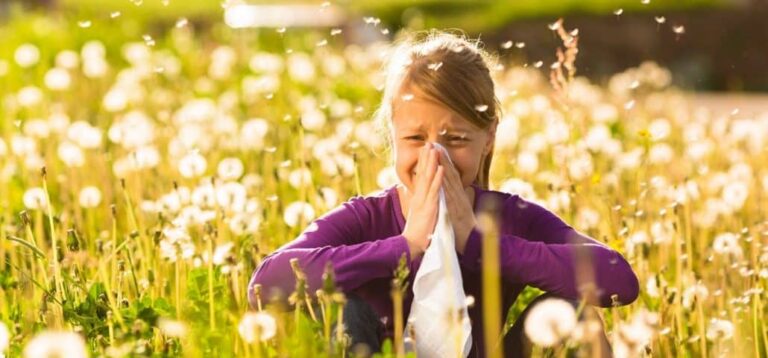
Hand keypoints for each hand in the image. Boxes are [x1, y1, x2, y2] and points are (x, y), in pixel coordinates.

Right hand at [402, 143, 444, 257]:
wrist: (412, 245)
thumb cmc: (418, 231)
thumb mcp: (419, 214)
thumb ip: (421, 203)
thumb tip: (420, 195)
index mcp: (418, 197)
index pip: (421, 176)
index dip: (423, 163)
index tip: (425, 150)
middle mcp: (420, 197)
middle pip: (423, 174)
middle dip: (426, 158)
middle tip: (429, 143)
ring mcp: (424, 201)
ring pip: (428, 178)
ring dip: (431, 163)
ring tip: (434, 150)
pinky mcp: (429, 207)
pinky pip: (435, 190)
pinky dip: (438, 179)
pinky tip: (441, 168)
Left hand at [435, 147, 477, 253]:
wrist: (472, 243)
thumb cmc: (464, 229)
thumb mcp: (460, 211)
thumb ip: (459, 199)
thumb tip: (460, 190)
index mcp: (458, 195)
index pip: (450, 175)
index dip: (444, 161)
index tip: (437, 149)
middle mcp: (459, 196)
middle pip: (450, 174)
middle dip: (442, 158)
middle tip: (435, 143)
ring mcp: (458, 202)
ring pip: (450, 181)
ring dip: (443, 166)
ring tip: (436, 153)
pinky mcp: (456, 210)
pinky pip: (450, 196)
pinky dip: (446, 185)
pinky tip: (441, 175)